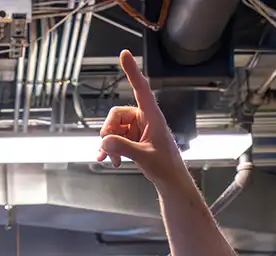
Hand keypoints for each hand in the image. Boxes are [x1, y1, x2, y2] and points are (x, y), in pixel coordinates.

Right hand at [96, 51, 188, 189]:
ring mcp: (138, 129)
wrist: (170, 181)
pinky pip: (115, 137)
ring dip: (109, 144)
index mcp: (153, 116)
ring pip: (113, 128)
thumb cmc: (165, 167)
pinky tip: (105, 159)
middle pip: (117, 115)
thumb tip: (104, 141)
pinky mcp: (133, 139)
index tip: (125, 54)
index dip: (132, 71)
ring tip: (112, 160)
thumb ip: (123, 148)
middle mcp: (144, 119)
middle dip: (109, 131)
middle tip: (108, 148)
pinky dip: (110, 148)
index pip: (141, 89)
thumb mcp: (144, 157)